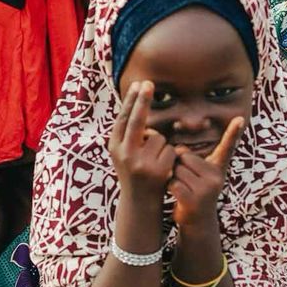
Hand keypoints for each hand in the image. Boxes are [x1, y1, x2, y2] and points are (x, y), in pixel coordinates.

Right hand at [109, 80, 175, 200]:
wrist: (139, 204)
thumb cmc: (135, 172)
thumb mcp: (125, 153)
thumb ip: (130, 134)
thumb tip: (138, 104)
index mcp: (115, 146)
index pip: (124, 118)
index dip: (131, 100)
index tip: (139, 84)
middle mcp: (124, 153)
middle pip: (136, 120)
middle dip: (143, 100)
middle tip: (149, 82)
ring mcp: (140, 162)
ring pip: (159, 137)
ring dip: (163, 145)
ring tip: (156, 162)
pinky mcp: (156, 170)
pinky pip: (170, 150)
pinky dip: (171, 156)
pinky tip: (164, 169)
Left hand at [168, 117, 244, 228]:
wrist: (197, 223)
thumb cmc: (193, 191)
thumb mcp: (196, 173)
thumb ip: (187, 157)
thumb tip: (174, 150)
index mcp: (218, 168)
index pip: (226, 148)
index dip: (233, 132)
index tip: (240, 118)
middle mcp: (216, 177)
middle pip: (184, 156)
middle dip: (178, 165)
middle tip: (186, 181)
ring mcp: (206, 189)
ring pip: (177, 169)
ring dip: (173, 177)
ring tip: (183, 188)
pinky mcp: (194, 200)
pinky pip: (173, 182)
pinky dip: (169, 187)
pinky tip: (178, 196)